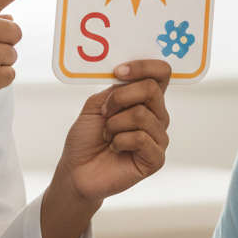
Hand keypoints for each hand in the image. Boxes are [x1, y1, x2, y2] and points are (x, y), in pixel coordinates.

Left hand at [55, 60, 171, 204]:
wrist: (77, 170)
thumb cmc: (86, 138)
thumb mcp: (95, 105)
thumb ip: (115, 89)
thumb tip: (129, 78)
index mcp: (145, 100)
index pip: (161, 73)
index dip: (143, 66)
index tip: (119, 71)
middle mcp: (157, 116)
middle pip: (151, 89)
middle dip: (119, 98)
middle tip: (105, 113)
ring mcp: (159, 137)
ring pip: (141, 114)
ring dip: (114, 124)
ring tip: (108, 135)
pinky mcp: (156, 159)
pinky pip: (140, 138)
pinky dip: (119, 141)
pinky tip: (115, 148)